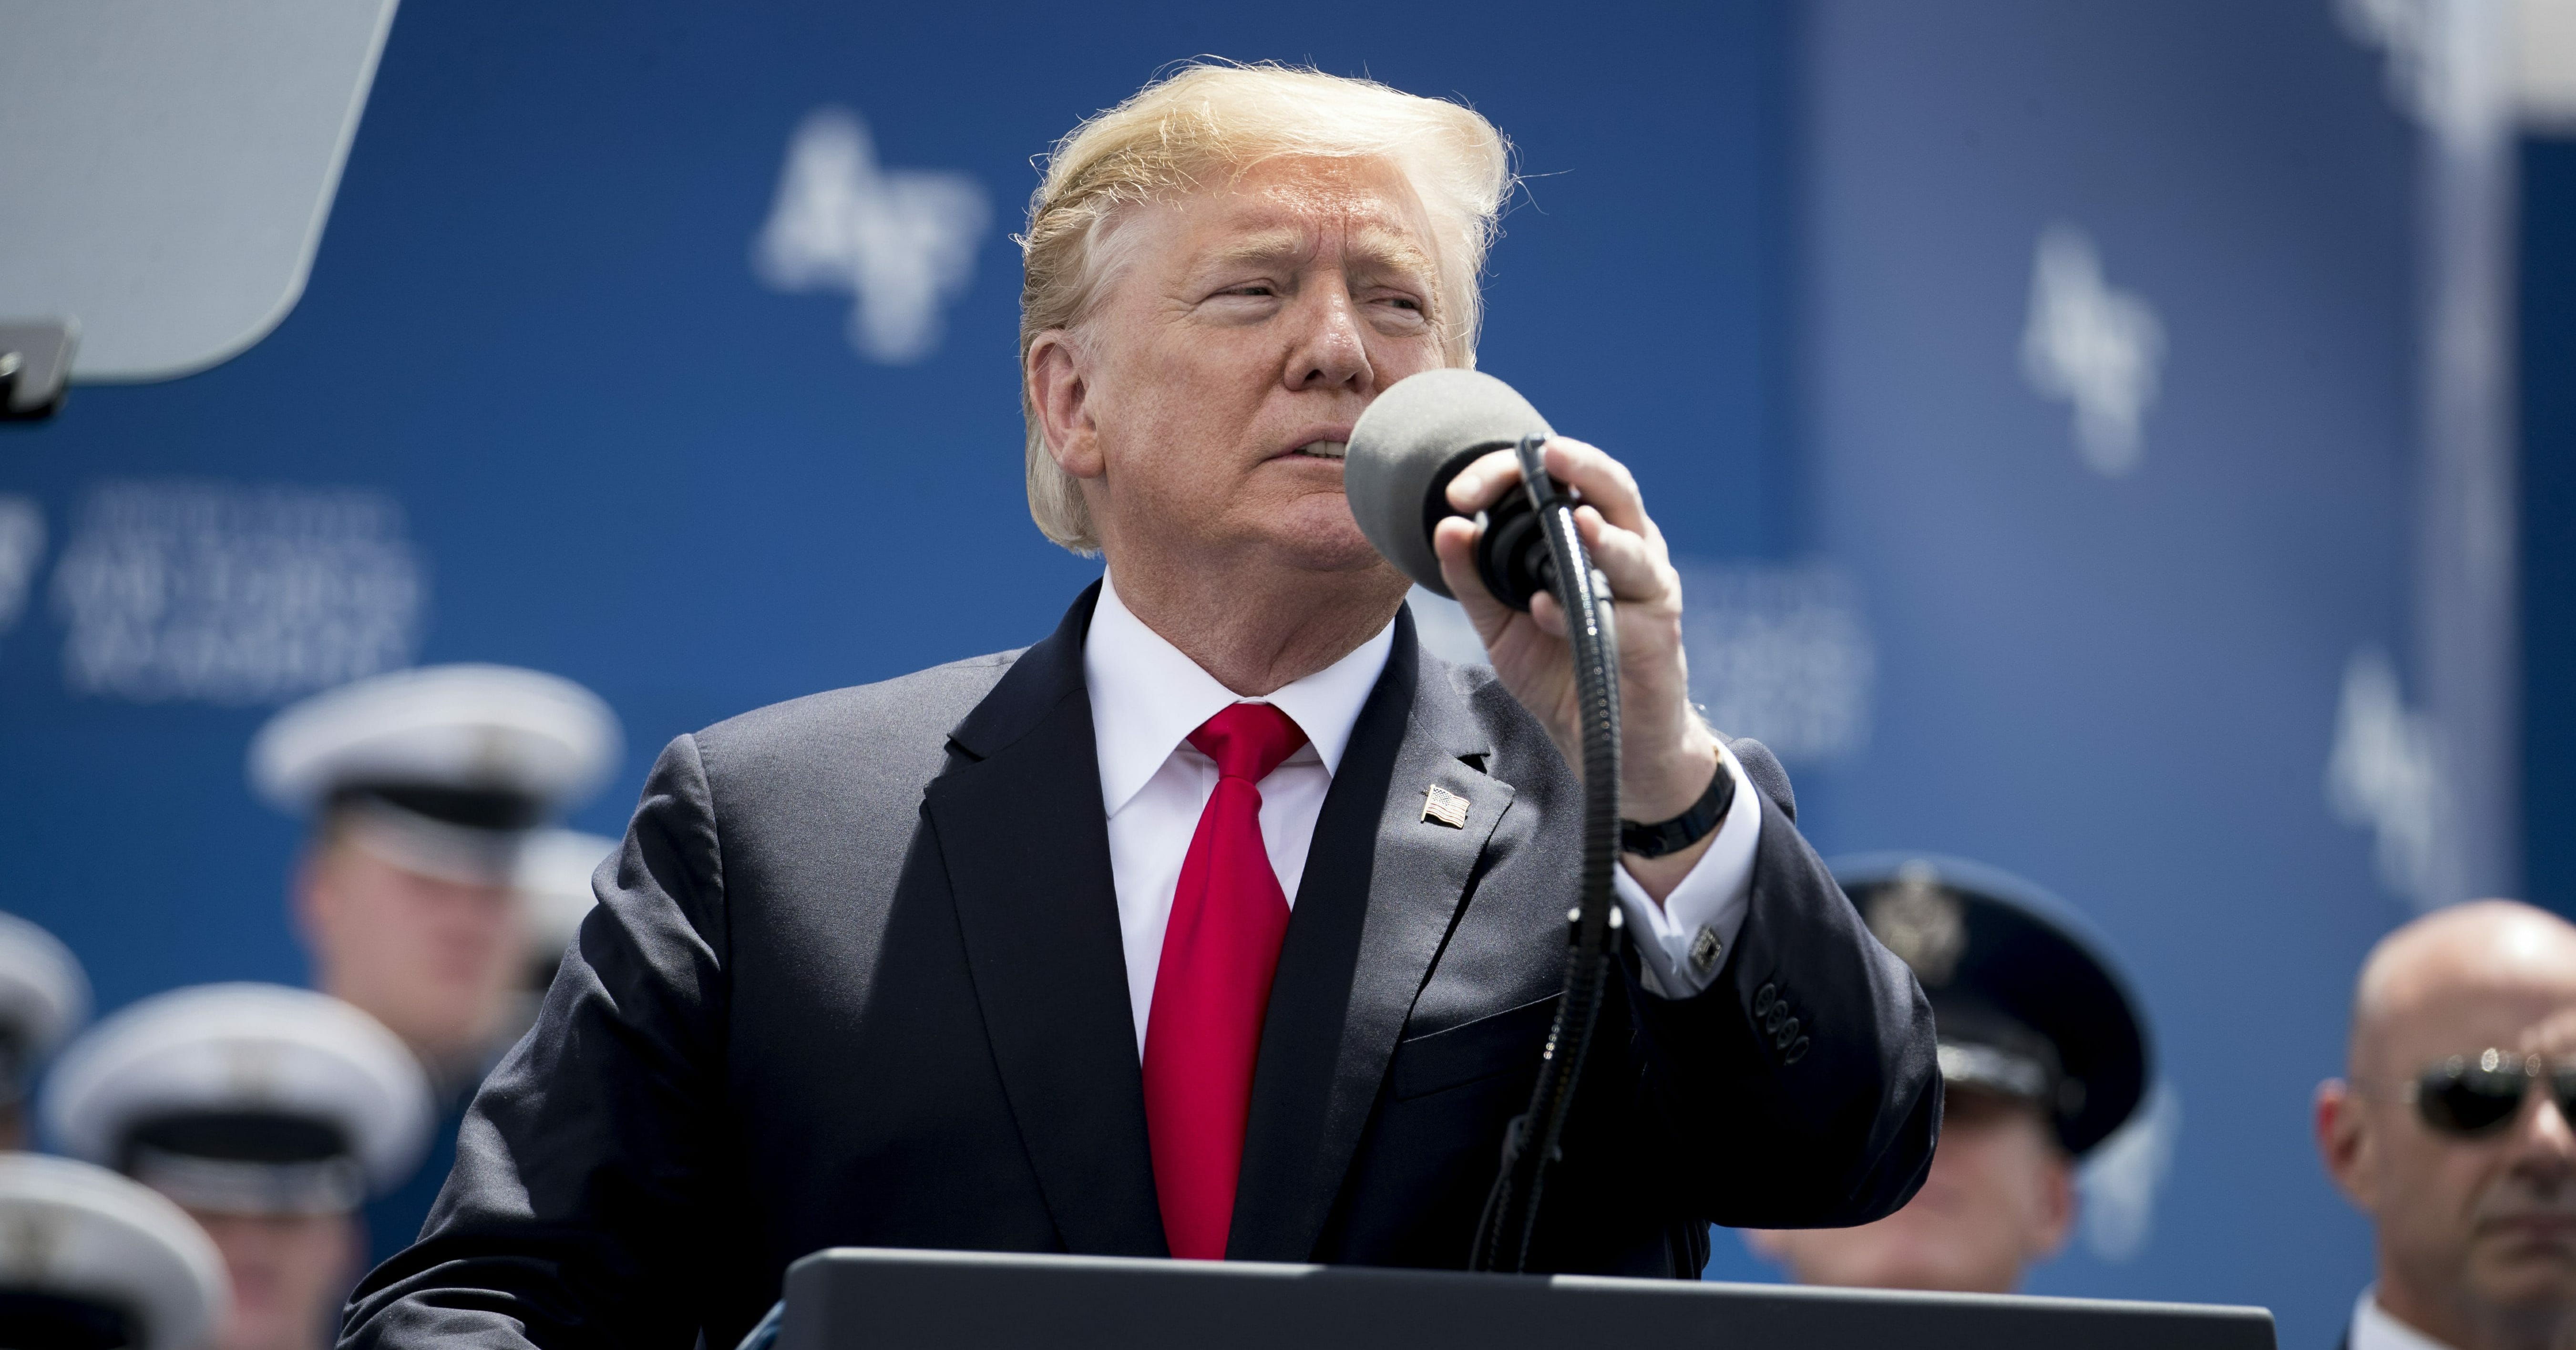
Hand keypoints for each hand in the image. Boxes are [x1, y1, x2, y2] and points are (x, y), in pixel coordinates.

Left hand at [1431, 437, 1722, 895]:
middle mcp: (1627, 554)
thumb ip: (1473, 578)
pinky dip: (1585, 608)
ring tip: (1573, 520)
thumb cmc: (1561, 670)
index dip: (1513, 474)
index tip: (1460, 493)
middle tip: (1544, 452)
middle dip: (1580, 466)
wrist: (1610, 743)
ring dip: (1603, 532)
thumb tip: (1446, 526)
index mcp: (1591, 538)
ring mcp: (1647, 595)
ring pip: (1635, 547)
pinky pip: (1625, 616)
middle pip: (1615, 490)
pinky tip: (1548, 608)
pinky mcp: (1655, 641)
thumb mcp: (1502, 624)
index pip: (1560, 482)